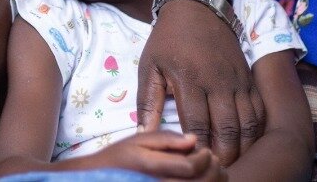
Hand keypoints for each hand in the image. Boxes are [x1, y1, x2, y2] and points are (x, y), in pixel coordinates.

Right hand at [92, 132, 225, 179]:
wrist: (103, 179)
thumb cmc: (120, 158)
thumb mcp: (137, 141)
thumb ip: (165, 138)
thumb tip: (194, 139)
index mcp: (153, 169)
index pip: (190, 166)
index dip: (204, 157)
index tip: (205, 149)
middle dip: (213, 170)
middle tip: (213, 158)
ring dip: (214, 181)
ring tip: (211, 170)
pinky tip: (202, 180)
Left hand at [138, 0, 263, 165]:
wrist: (195, 7)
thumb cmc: (167, 39)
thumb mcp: (149, 64)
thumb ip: (147, 100)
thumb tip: (144, 132)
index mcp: (188, 78)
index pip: (196, 123)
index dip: (196, 146)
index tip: (192, 159)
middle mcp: (217, 81)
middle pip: (226, 129)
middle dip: (222, 153)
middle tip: (214, 167)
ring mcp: (237, 80)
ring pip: (248, 124)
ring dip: (242, 146)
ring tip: (231, 159)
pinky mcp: (248, 79)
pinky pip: (259, 111)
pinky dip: (256, 131)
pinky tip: (246, 141)